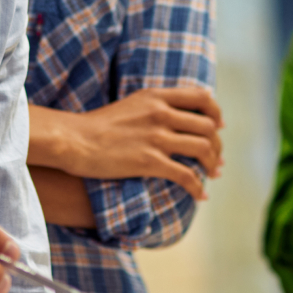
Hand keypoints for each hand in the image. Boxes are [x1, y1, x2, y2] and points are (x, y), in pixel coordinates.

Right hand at [29, 87, 224, 199]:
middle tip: (217, 159)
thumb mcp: (132, 104)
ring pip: (203, 149)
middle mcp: (161, 113)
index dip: (216, 113)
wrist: (74, 140)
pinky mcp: (150, 161)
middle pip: (207, 126)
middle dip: (217, 145)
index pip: (202, 98)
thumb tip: (179, 114)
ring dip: (213, 165)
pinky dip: (198, 187)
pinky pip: (186, 175)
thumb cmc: (99, 125)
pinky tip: (200, 196)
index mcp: (157, 97)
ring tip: (213, 175)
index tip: (218, 127)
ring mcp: (156, 137)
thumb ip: (156, 105)